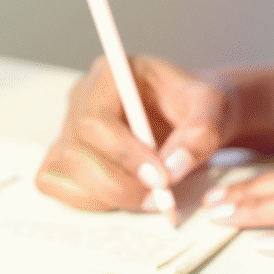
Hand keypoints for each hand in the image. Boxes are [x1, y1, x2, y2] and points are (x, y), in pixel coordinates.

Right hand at [36, 55, 238, 212]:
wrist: (193, 117)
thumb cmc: (198, 105)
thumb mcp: (214, 108)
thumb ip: (200, 133)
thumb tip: (172, 168)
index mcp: (112, 73)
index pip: (96, 118)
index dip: (123, 153)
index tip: (160, 178)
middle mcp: (82, 96)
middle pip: (76, 148)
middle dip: (118, 183)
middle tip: (161, 197)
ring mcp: (69, 127)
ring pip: (65, 169)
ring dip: (108, 194)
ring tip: (152, 196)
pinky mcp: (66, 155)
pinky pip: (59, 184)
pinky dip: (92, 200)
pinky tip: (127, 194)